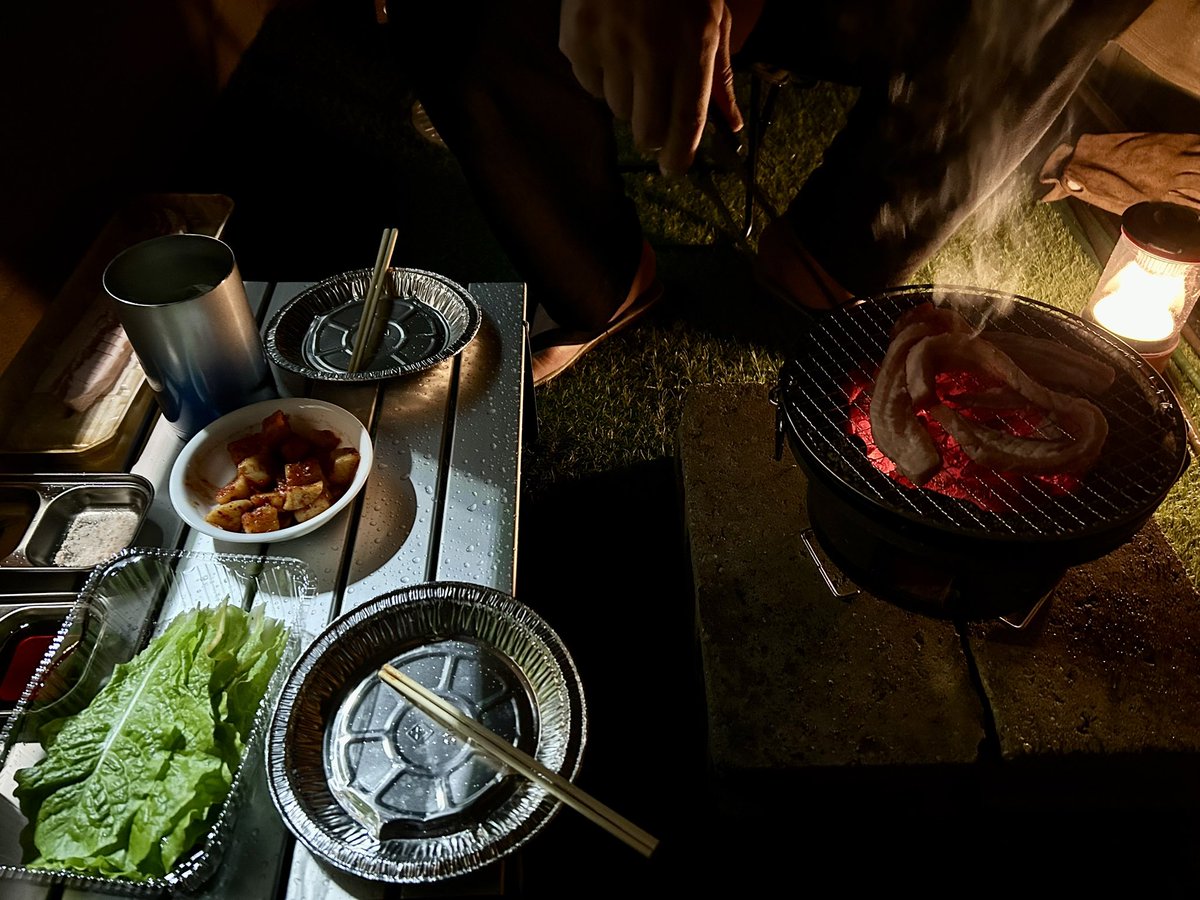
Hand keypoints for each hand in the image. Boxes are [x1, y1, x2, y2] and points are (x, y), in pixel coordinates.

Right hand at [558, 0, 742, 175]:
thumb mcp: (713, 18)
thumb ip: (720, 75)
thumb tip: (730, 124)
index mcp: (693, 46)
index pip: (687, 120)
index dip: (680, 155)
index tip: (673, 169)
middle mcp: (651, 50)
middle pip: (646, 128)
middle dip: (650, 134)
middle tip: (652, 121)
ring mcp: (610, 45)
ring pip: (616, 109)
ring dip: (626, 99)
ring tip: (633, 65)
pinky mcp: (577, 39)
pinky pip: (589, 84)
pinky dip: (599, 77)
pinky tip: (610, 49)